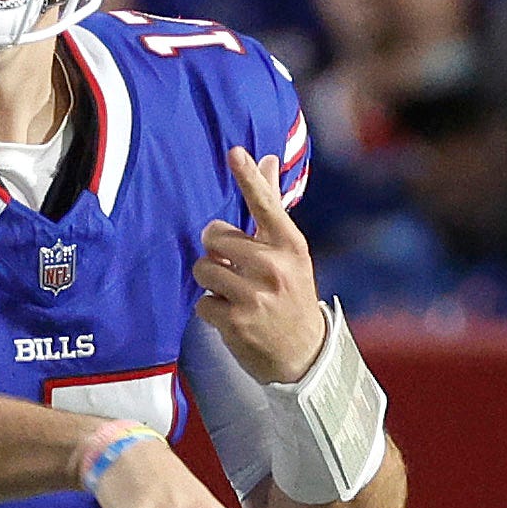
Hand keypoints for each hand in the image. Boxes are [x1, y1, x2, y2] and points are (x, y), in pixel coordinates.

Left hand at [192, 148, 328, 386]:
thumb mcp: (289, 252)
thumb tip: (267, 158)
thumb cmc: (291, 294)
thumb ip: (271, 206)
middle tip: (236, 270)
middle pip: (214, 237)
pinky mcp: (236, 322)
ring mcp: (255, 295)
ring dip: (212, 282)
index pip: (265, 204)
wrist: (305, 355)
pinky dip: (211, 310)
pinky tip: (233, 317)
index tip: (235, 152)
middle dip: (217, 253)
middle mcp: (274, 267)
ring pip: (203, 269)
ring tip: (235, 295)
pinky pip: (201, 302)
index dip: (248, 177)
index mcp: (290, 245)